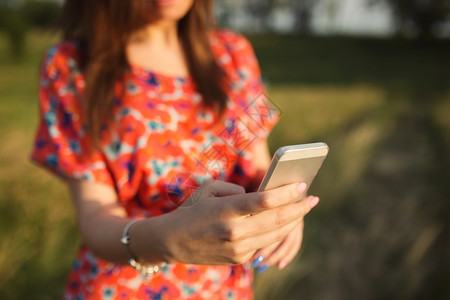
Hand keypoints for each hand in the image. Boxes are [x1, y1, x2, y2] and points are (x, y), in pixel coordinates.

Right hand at [155, 180, 317, 265]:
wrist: (172, 242)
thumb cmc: (191, 210)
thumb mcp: (209, 190)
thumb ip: (235, 189)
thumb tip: (258, 197)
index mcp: (226, 210)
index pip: (264, 201)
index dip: (286, 193)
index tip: (302, 185)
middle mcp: (234, 232)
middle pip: (276, 220)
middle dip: (299, 209)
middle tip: (313, 199)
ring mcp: (238, 249)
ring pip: (275, 235)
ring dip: (292, 222)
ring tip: (303, 210)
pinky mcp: (239, 259)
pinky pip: (264, 244)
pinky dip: (276, 233)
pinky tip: (284, 222)